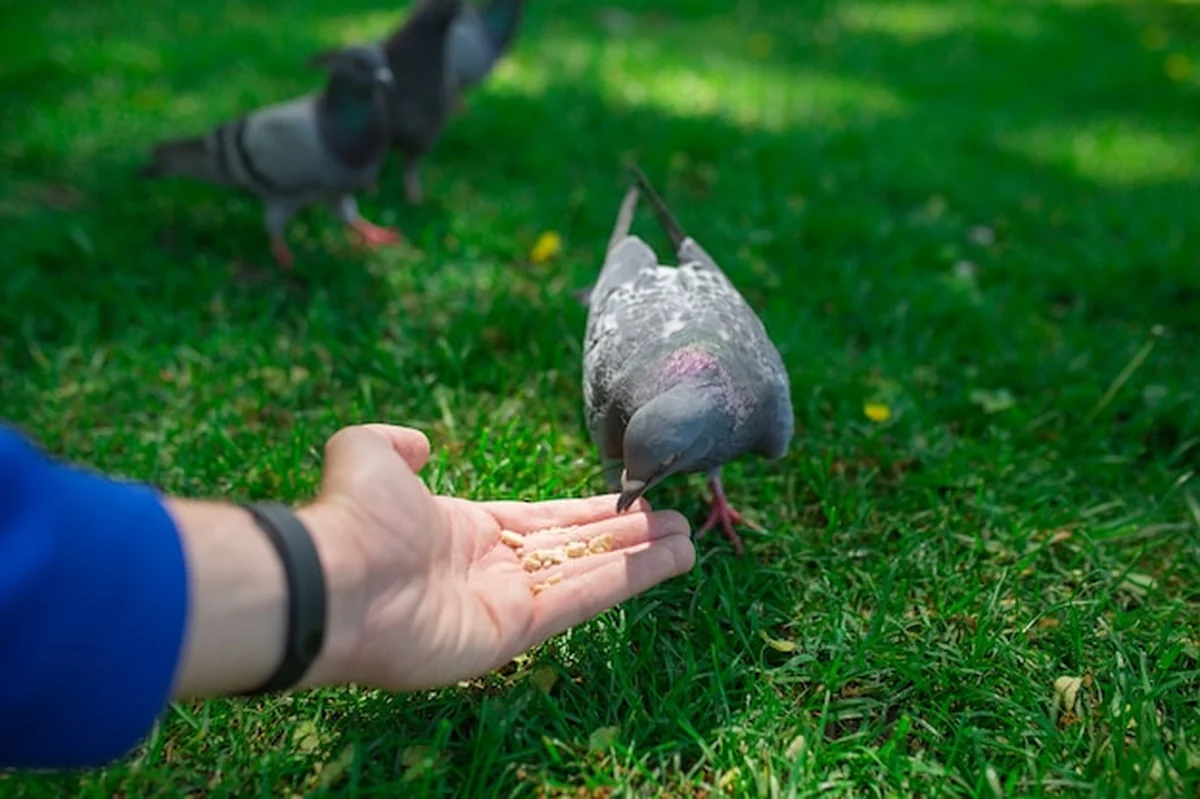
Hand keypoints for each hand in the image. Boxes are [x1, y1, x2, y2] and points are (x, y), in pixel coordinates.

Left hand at [297, 424, 695, 691]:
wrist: (334, 579)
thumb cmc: (353, 516)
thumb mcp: (367, 453)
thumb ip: (395, 443)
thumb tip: (420, 442)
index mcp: (466, 529)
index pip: (544, 520)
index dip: (589, 512)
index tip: (631, 501)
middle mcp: (492, 567)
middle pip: (575, 548)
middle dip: (626, 534)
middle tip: (677, 520)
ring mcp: (505, 603)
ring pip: (588, 574)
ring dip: (640, 558)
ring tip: (689, 540)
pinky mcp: (514, 632)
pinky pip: (581, 600)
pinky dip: (626, 580)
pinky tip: (666, 560)